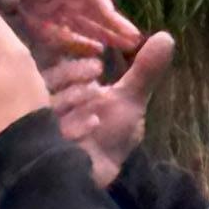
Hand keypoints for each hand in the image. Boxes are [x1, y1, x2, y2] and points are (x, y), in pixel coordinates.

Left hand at [0, 0, 138, 62]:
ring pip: (82, 25)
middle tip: (132, 40)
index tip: (115, 20)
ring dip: (103, 36)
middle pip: (90, 10)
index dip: (101, 4)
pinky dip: (81, 46)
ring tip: (124, 49)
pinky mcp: (41, 30)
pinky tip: (96, 57)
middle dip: (111, 24)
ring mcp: (50, 14)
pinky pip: (66, 38)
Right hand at [45, 30, 173, 188]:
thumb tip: (167, 37)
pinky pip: (50, 133)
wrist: (104, 172)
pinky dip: (75, 125)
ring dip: (75, 99)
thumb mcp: (130, 98)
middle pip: (48, 82)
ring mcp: (41, 126)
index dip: (74, 61)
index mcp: (61, 85)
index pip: (55, 64)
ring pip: (48, 105)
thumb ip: (144, 70)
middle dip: (73, 77)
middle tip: (97, 75)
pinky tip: (95, 123)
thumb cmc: (112, 133)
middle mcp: (45, 103)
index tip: (99, 61)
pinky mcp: (42, 147)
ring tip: (98, 98)